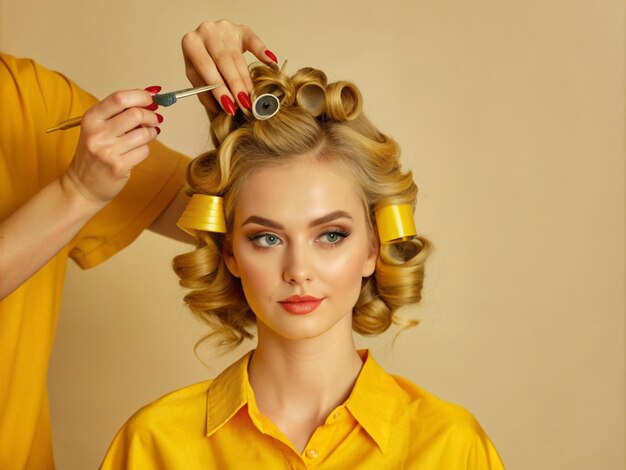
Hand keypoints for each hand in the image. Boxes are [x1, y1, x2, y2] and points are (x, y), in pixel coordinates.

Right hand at [61, 89, 161, 206]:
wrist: (82, 185)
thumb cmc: (94, 153)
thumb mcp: (98, 128)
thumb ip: (120, 113)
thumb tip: (150, 98)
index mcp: (91, 118)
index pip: (119, 98)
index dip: (140, 96)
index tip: (150, 99)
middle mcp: (97, 133)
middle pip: (135, 114)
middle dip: (151, 115)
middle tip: (154, 119)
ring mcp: (108, 151)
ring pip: (144, 133)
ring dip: (151, 133)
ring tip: (146, 135)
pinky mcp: (119, 166)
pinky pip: (144, 151)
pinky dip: (145, 149)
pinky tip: (136, 152)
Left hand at [181, 19, 276, 116]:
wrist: (205, 41)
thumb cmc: (201, 60)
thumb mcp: (196, 76)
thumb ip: (205, 92)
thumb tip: (219, 109)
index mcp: (191, 43)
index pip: (206, 67)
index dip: (219, 88)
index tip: (230, 106)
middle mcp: (206, 31)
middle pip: (224, 61)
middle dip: (236, 85)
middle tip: (244, 103)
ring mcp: (224, 28)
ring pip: (238, 57)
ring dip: (246, 78)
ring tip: (252, 96)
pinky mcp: (241, 29)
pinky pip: (254, 41)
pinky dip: (263, 52)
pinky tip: (271, 63)